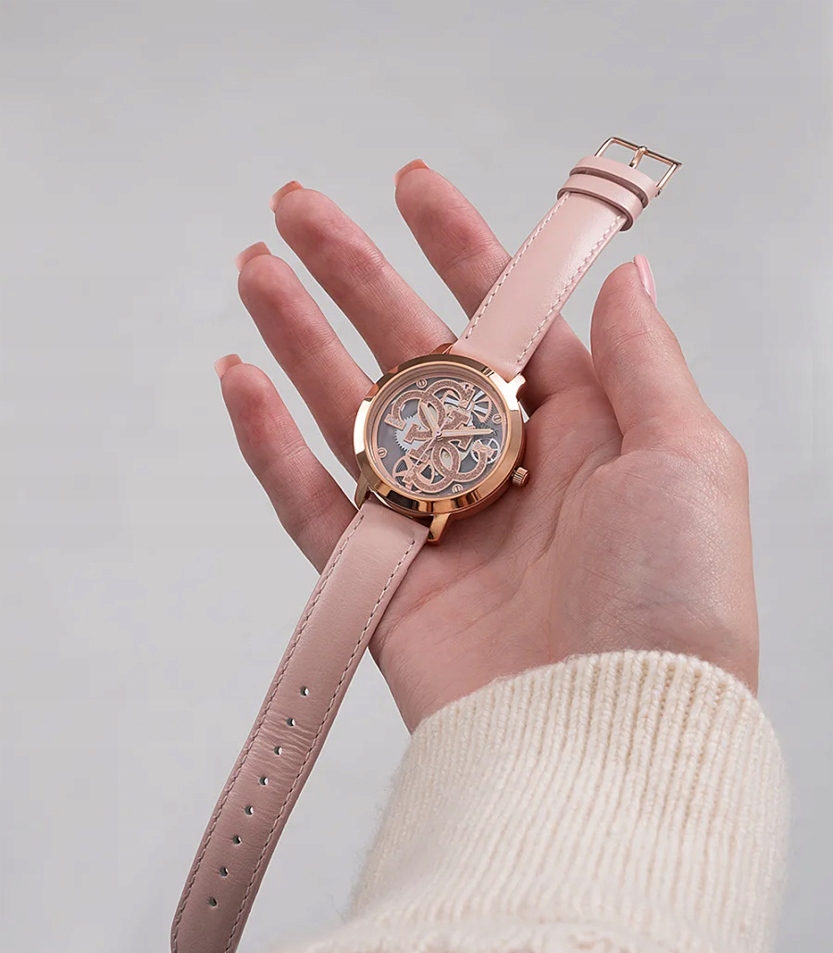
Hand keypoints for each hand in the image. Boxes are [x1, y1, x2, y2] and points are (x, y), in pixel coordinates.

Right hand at [217, 164, 757, 730]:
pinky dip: (271, 447)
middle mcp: (504, 473)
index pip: (508, 319)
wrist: (612, 737)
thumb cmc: (672, 599)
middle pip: (415, 354)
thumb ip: (645, 362)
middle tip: (298, 209)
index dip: (462, 249)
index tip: (410, 186)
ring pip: (354, 415)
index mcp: (581, 434)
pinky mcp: (383, 587)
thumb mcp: (686, 459)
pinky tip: (239, 379)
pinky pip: (314, 505)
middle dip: (357, 276)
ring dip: (302, 340)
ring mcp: (437, 528)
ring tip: (255, 269)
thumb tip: (627, 276)